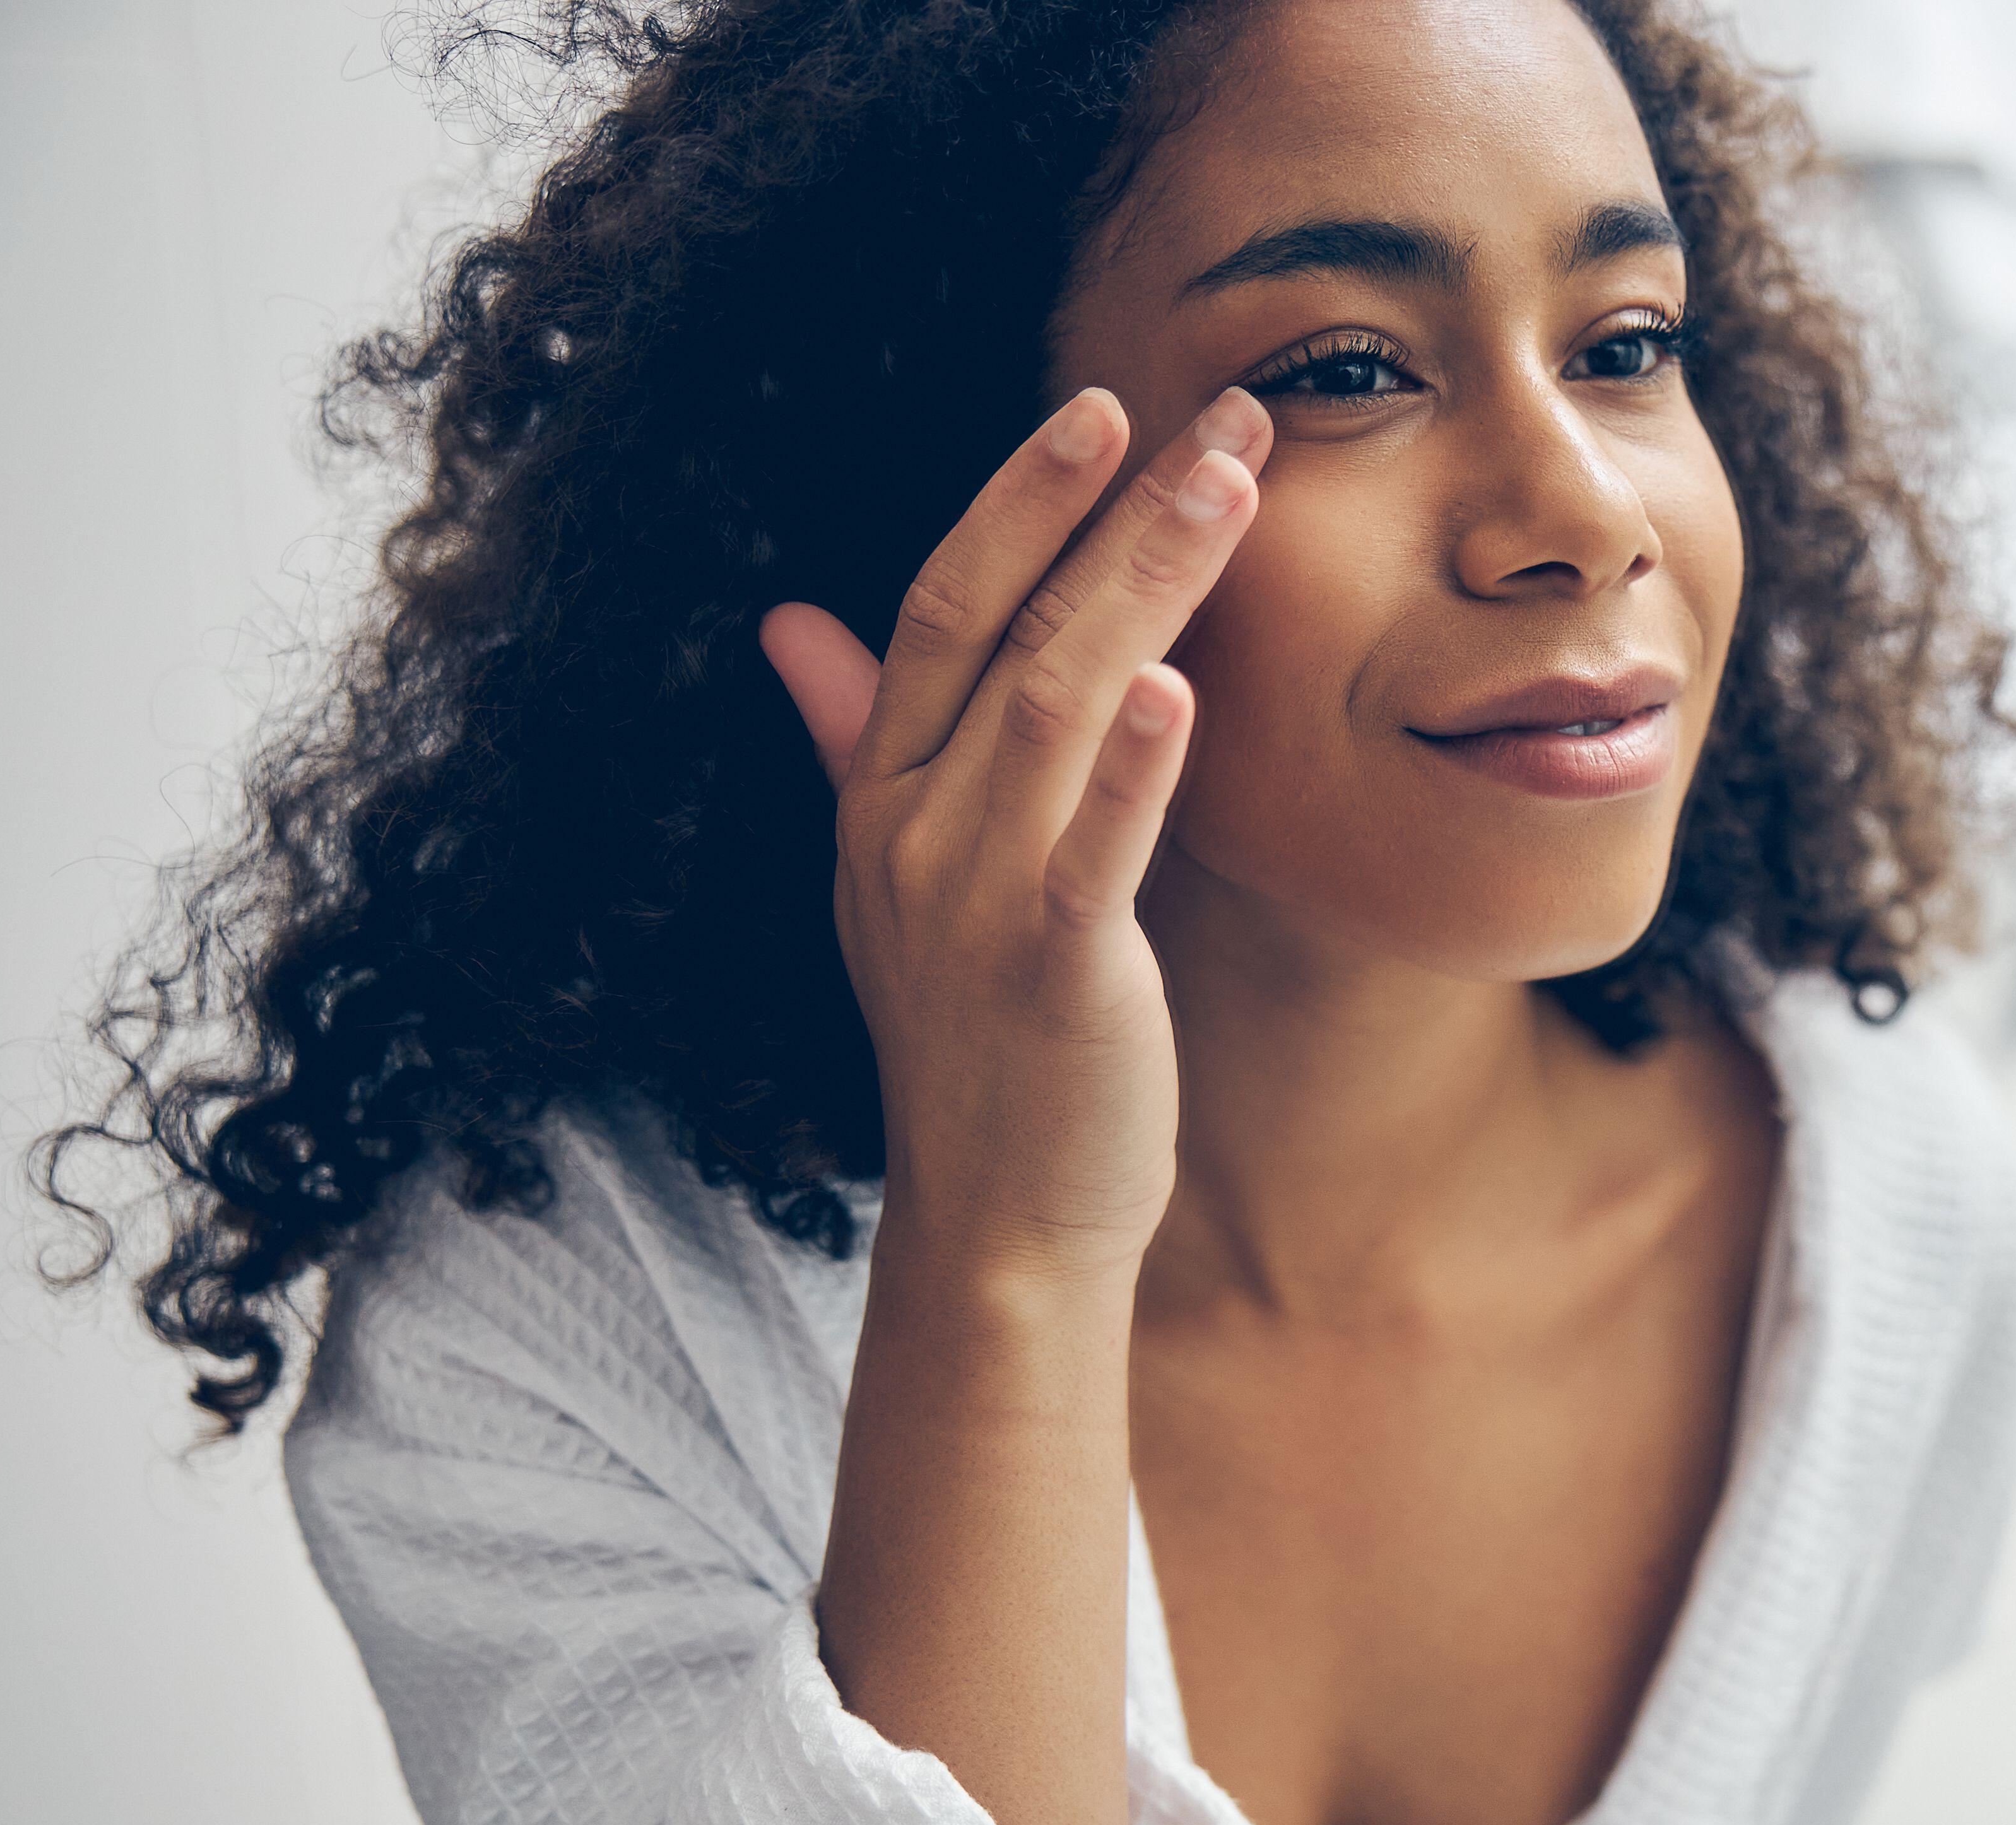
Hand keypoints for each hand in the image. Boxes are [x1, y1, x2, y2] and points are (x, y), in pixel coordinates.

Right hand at [758, 383, 1269, 1287]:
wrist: (1002, 1225)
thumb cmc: (984, 1049)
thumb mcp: (900, 881)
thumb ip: (853, 741)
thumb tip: (788, 622)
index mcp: (882, 798)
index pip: (940, 608)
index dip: (1016, 500)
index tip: (1102, 409)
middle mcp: (912, 831)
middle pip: (1006, 626)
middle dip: (1106, 507)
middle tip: (1212, 411)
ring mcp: (973, 899)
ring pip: (1059, 701)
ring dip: (1145, 583)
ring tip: (1227, 487)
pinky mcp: (1052, 972)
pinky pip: (1089, 849)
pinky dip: (1131, 762)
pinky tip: (1176, 683)